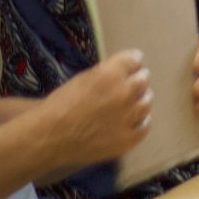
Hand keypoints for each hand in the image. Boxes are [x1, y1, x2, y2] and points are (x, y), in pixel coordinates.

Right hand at [40, 51, 150, 173]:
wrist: (51, 135)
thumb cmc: (62, 104)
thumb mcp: (84, 78)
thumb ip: (108, 73)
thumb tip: (124, 73)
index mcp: (111, 74)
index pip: (136, 59)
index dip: (132, 63)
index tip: (130, 67)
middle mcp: (124, 93)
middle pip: (144, 80)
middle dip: (136, 80)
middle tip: (128, 86)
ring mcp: (128, 118)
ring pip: (147, 102)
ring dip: (139, 101)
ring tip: (128, 105)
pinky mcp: (128, 139)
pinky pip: (145, 126)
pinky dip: (140, 122)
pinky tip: (131, 122)